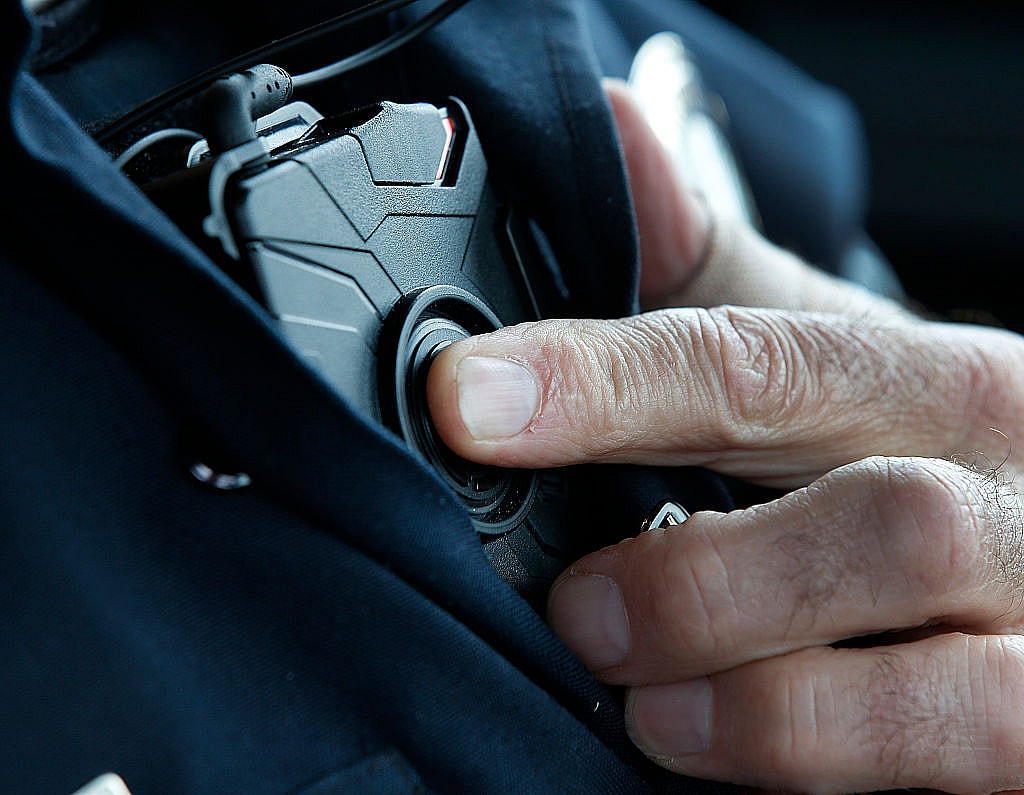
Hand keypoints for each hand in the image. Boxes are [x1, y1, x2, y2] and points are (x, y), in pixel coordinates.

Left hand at [425, 81, 1023, 792]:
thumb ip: (712, 271)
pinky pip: (955, 745)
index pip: (764, 364)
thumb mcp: (825, 359)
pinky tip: (707, 743)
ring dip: (761, 692)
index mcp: (936, 381)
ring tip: (641, 698)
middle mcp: (1010, 487)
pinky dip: (811, 752)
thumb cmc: (916, 451)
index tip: (474, 400)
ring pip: (932, 666)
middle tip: (578, 609)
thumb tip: (611, 136)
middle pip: (877, 518)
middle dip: (702, 576)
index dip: (606, 381)